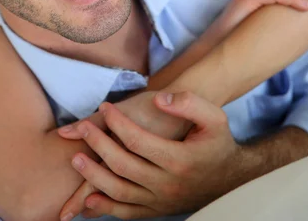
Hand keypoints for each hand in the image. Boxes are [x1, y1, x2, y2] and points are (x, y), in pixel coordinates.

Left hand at [59, 91, 240, 219]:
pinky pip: (126, 213)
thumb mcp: (214, 117)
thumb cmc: (218, 143)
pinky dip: (104, 207)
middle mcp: (167, 185)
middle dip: (98, 145)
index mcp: (179, 159)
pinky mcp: (156, 211)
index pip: (137, 140)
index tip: (105, 106)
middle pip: (122, 165)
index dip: (117, 122)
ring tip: (76, 158)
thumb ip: (188, 103)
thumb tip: (160, 99)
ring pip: (119, 193)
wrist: (232, 179)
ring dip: (93, 176)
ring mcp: (161, 201)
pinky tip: (88, 197)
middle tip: (82, 129)